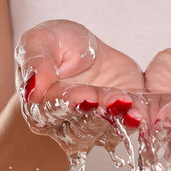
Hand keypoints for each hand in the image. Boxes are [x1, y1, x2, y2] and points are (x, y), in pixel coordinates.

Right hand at [15, 20, 145, 154]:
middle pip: (81, 124)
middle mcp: (65, 125)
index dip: (70, 103)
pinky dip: (134, 120)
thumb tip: (31, 90)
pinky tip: (139, 113)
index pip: (52, 110)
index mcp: (39, 107)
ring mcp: (93, 129)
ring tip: (127, 103)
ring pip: (105, 129)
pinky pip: (127, 127)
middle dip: (98, 112)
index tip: (85, 96)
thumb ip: (34, 60)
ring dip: (118, 117)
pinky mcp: (119, 124)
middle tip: (112, 101)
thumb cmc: (60, 46)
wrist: (91, 53)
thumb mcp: (42, 40)